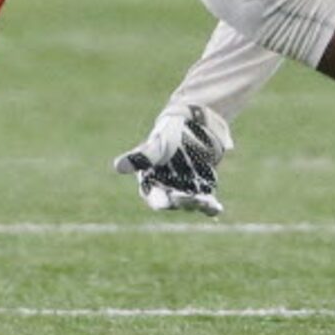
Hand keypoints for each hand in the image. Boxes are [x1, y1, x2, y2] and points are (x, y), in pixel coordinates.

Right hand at [114, 104, 231, 215]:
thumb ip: (141, 157)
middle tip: (194, 200)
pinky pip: (205, 202)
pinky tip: (217, 209)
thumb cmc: (168, 134)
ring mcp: (185, 192)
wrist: (193, 125)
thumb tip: (118, 166)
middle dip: (184, 202)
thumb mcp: (156, 144)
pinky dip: (210, 207)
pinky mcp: (201, 190)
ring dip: (198, 205)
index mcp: (150, 183)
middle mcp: (167, 191)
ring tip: (207, 202)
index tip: (166, 202)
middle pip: (174, 202)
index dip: (159, 200)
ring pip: (191, 204)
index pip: (153, 196)